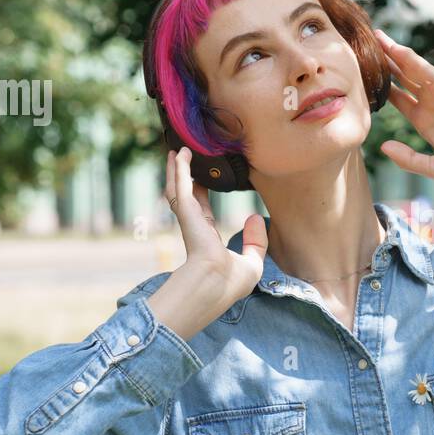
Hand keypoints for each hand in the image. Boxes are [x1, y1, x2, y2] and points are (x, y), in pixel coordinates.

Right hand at [162, 146, 265, 306]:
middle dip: (183, 177)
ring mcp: (188, 219)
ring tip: (178, 150)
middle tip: (183, 158)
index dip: (200, 195)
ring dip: (177, 168)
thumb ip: (256, 241)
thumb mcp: (252, 262)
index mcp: (206, 240)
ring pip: (178, 187)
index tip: (202, 181)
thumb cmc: (231, 282)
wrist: (216, 284)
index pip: (201, 212)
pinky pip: (181, 184)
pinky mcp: (186, 212)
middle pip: (186, 195)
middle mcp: (194, 228)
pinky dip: (180, 168)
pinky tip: (181, 153)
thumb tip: (255, 217)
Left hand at [373, 29, 433, 180]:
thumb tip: (383, 146)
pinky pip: (422, 68)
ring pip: (408, 70)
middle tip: (361, 51)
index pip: (397, 100)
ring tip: (372, 38)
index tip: (361, 81)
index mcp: (425, 122)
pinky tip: (390, 46)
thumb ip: (408, 159)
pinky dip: (406, 57)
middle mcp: (429, 103)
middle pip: (400, 80)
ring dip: (391, 54)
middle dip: (383, 66)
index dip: (380, 90)